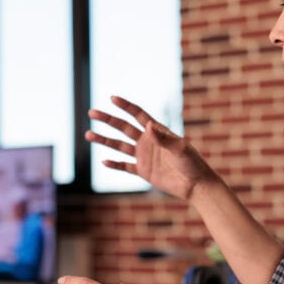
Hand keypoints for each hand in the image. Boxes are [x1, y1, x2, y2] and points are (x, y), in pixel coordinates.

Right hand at [86, 96, 220, 199]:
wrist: (196, 185)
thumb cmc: (192, 164)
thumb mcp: (180, 149)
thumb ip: (163, 138)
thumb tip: (148, 125)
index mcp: (157, 131)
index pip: (138, 115)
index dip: (125, 106)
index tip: (112, 98)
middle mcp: (148, 141)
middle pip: (123, 128)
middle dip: (108, 120)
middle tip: (92, 113)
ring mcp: (144, 156)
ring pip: (119, 146)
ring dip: (104, 140)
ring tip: (88, 134)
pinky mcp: (143, 171)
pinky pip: (125, 166)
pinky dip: (114, 164)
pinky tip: (103, 161)